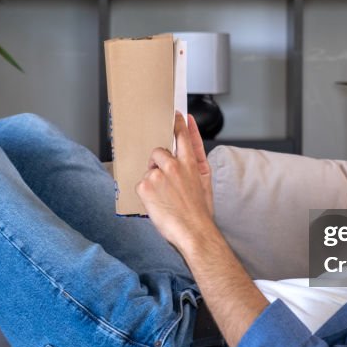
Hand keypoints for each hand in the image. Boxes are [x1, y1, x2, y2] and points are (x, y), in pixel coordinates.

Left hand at [136, 112, 214, 251]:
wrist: (194, 231)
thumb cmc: (199, 211)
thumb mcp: (205, 182)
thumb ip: (198, 159)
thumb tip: (192, 144)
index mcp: (190, 163)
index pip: (183, 136)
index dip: (178, 124)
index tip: (176, 115)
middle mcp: (174, 165)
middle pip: (158, 152)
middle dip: (158, 163)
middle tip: (165, 182)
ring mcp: (158, 174)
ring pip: (149, 169)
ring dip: (152, 180)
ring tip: (164, 197)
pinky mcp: (146, 185)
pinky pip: (140, 183)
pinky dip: (145, 193)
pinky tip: (156, 203)